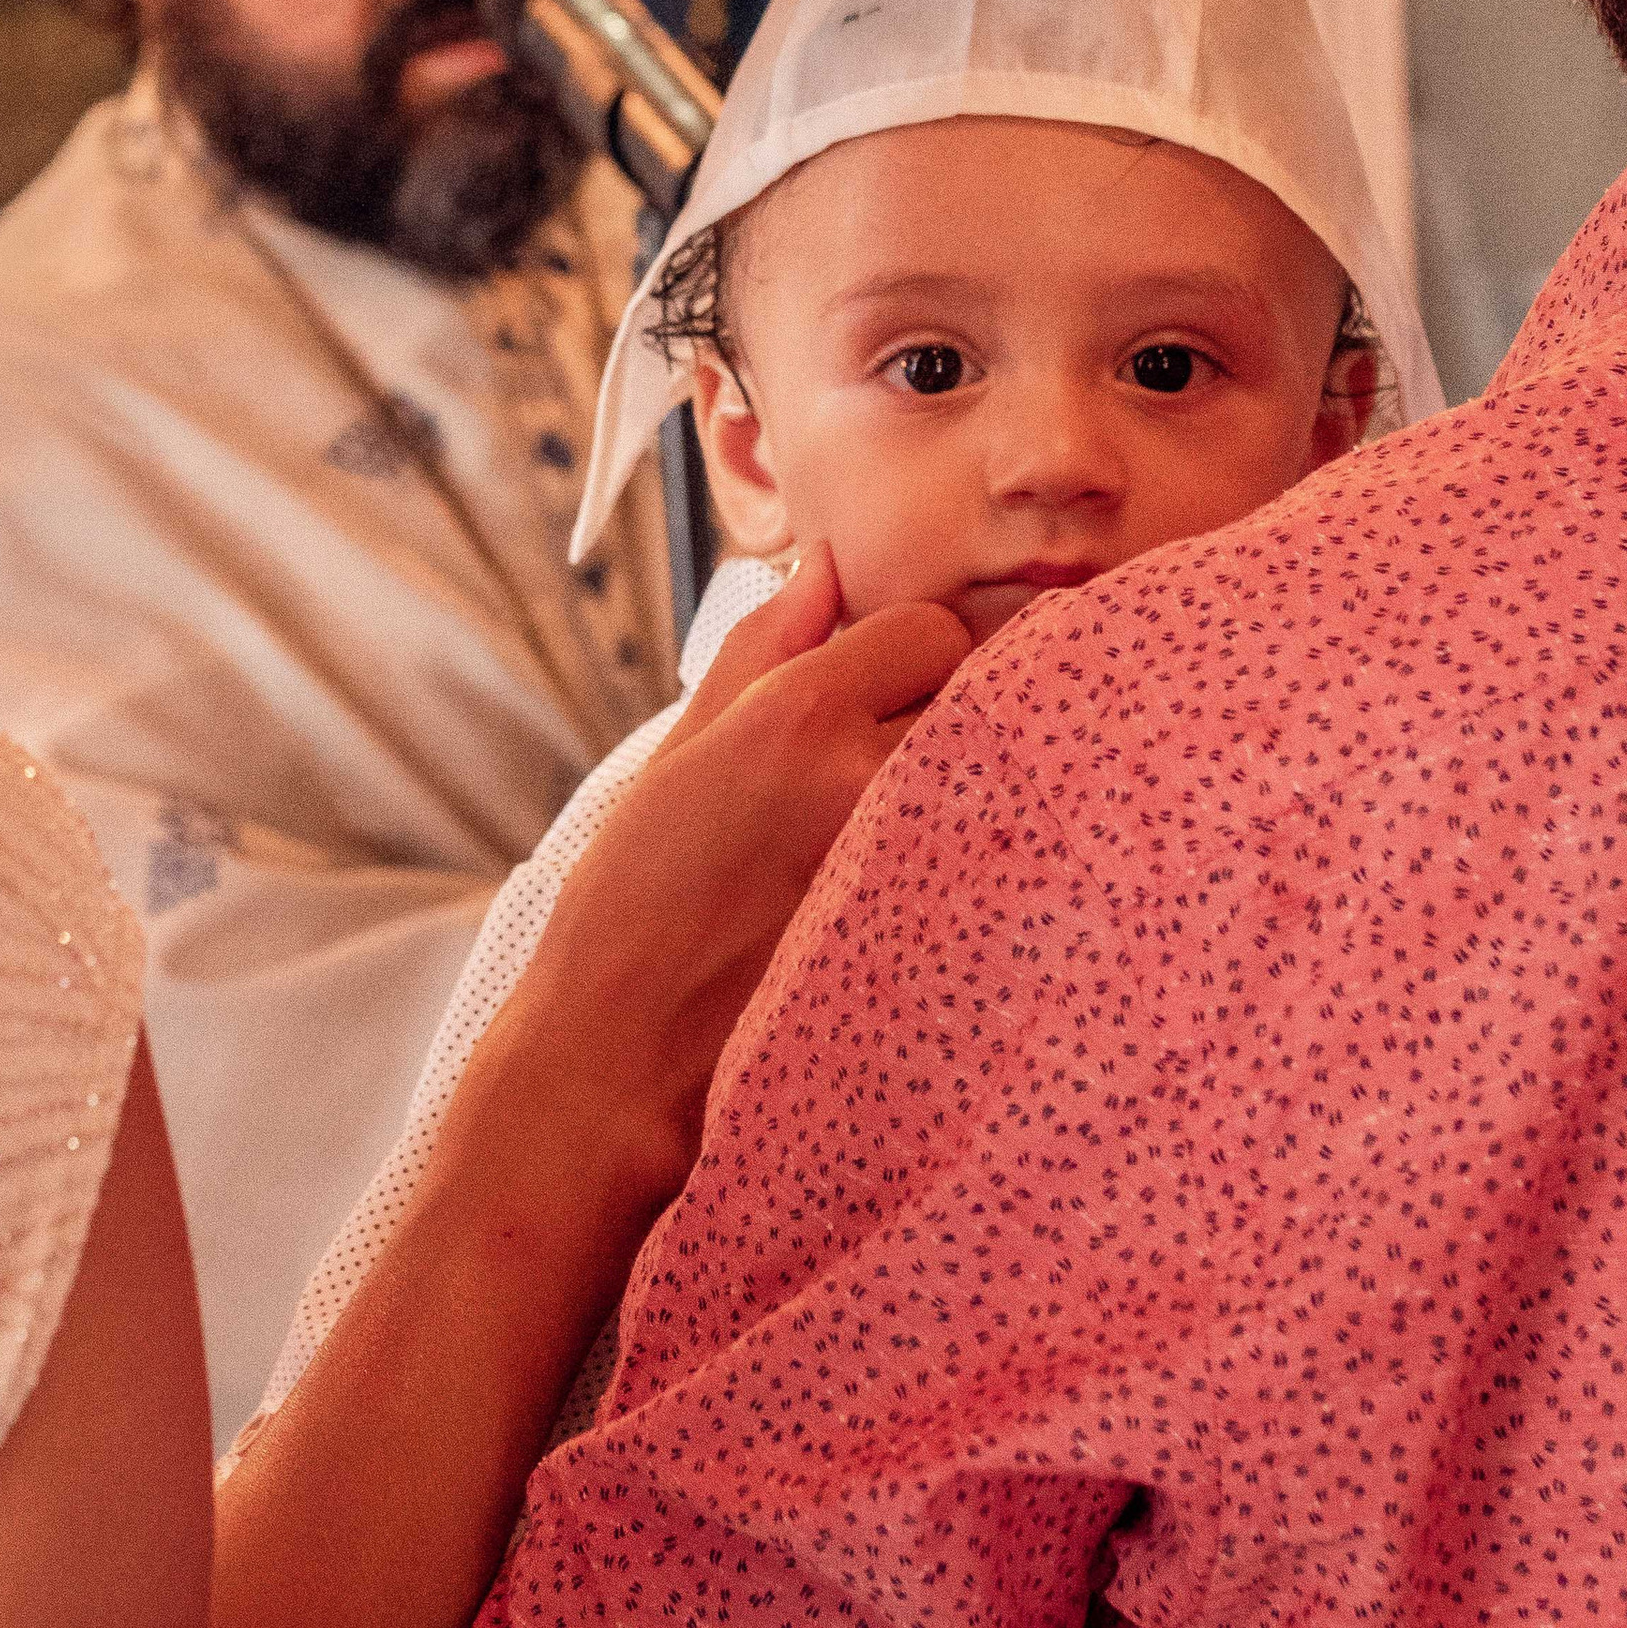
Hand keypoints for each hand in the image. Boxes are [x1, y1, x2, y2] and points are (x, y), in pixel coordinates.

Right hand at [491, 549, 968, 1213]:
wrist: (620, 1059)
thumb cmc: (630, 906)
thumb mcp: (675, 757)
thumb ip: (759, 654)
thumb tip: (821, 568)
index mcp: (793, 717)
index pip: (929, 630)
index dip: (916, 653)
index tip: (894, 689)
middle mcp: (863, 778)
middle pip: (988, 693)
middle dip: (969, 707)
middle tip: (932, 748)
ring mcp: (909, 862)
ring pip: (1007, 777)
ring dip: (991, 782)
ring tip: (950, 814)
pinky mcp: (937, 939)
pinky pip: (1003, 864)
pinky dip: (991, 859)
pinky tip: (952, 885)